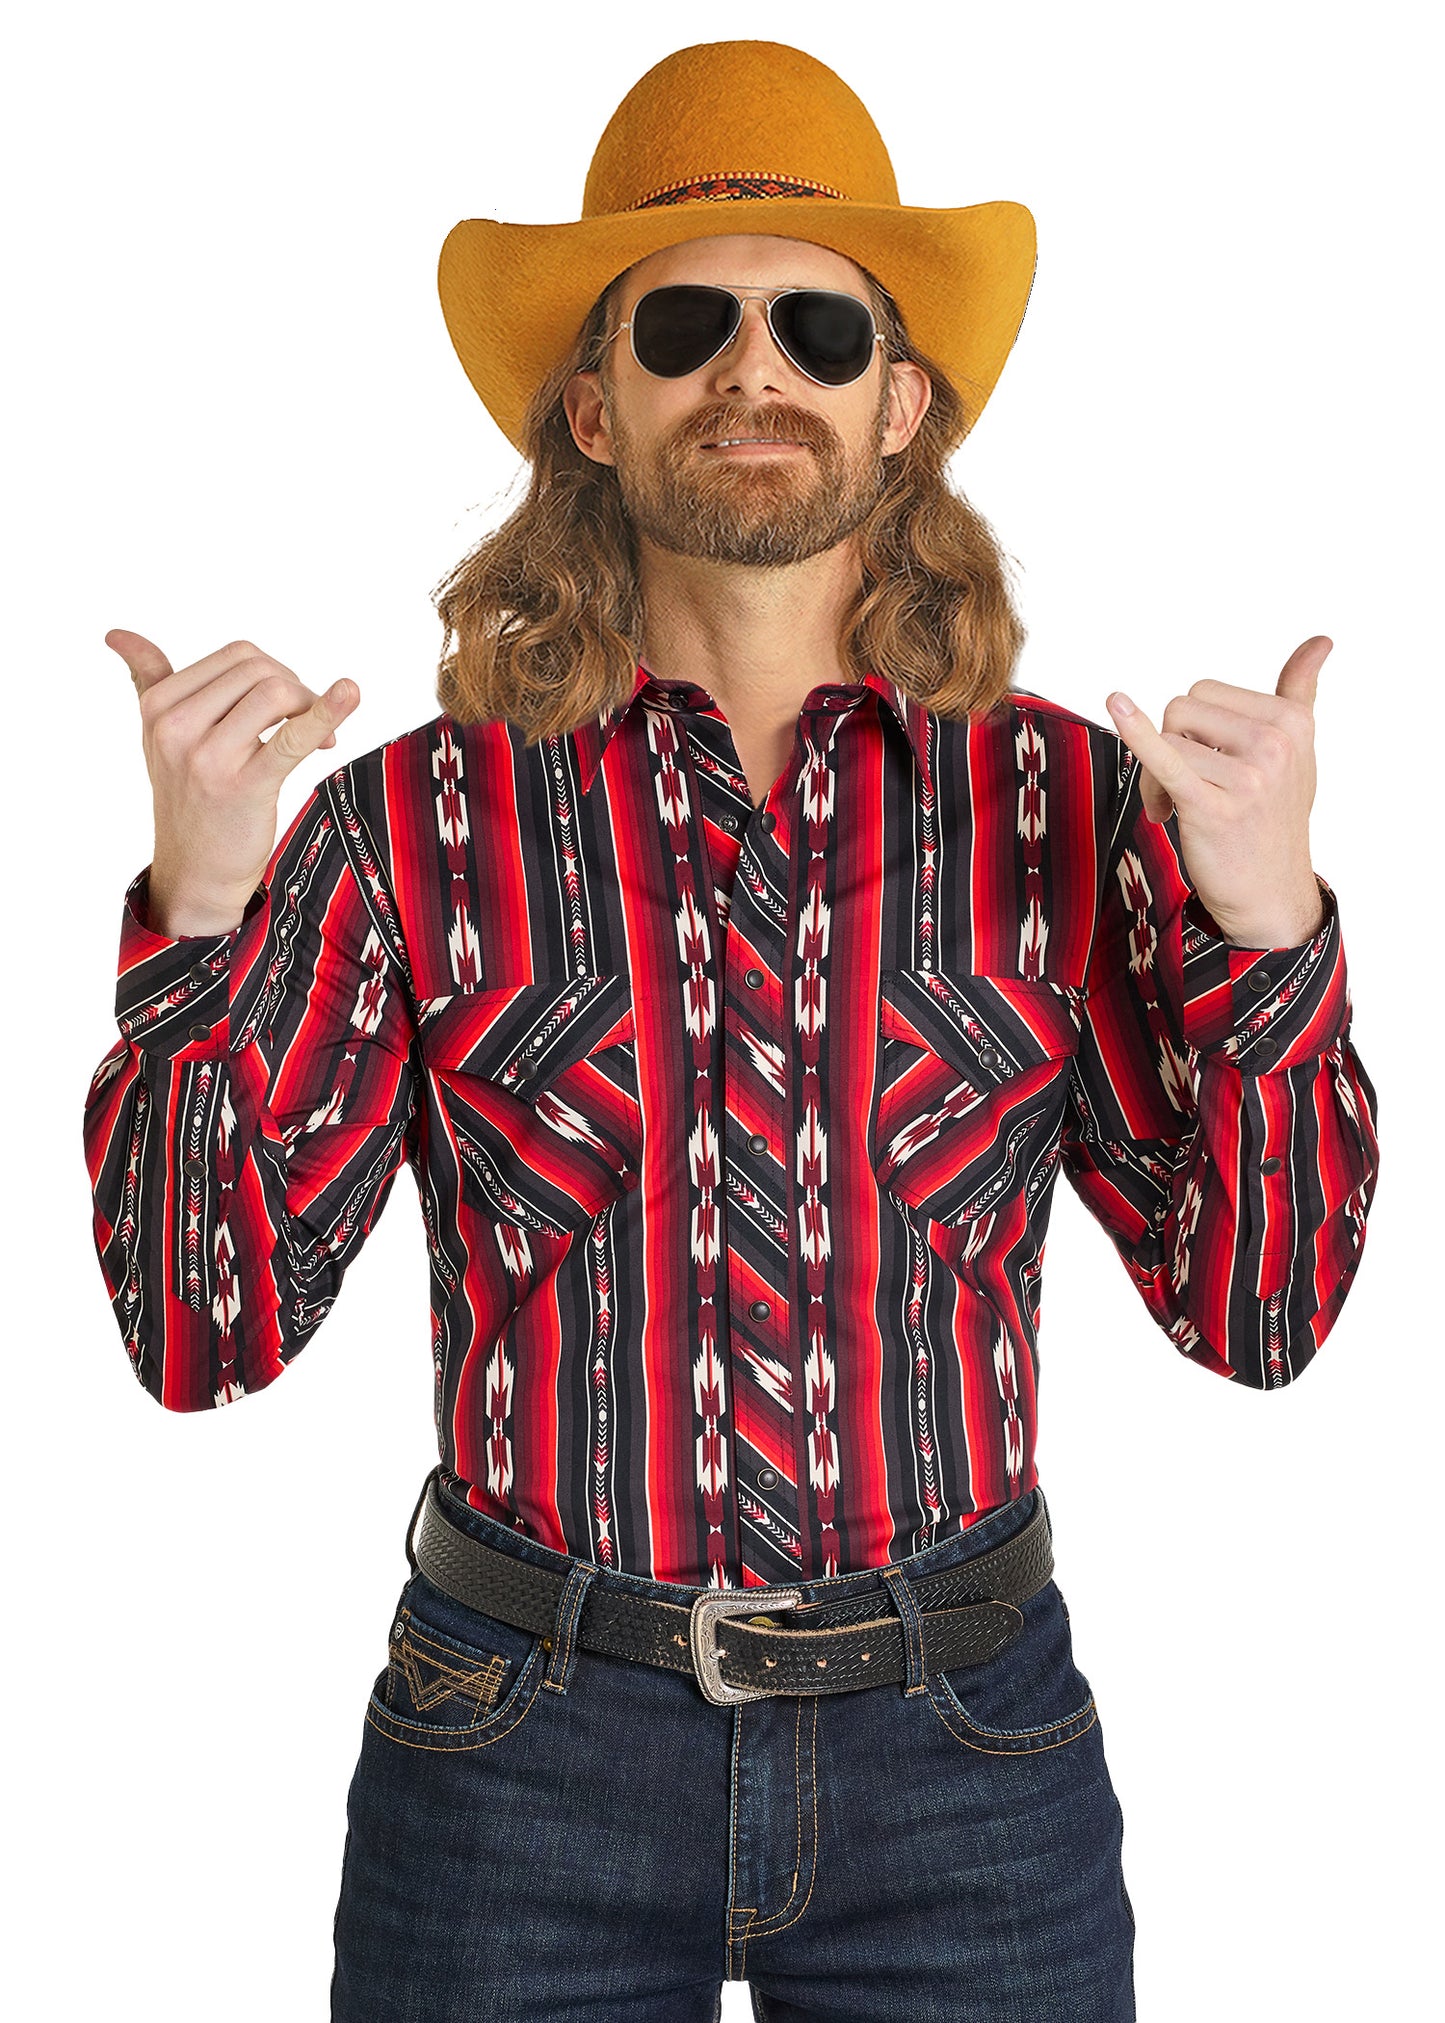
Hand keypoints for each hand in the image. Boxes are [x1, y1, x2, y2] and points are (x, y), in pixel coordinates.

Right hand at [106, 630, 359, 933]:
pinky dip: (326, 712)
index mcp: (158, 707)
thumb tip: (116, 634)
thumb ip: (147, 679)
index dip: (275, 673)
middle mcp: (176, 728)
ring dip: (310, 706)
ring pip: (276, 693)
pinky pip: (292, 736)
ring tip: (319, 738)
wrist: (195, 870)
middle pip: (260, 670)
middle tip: (306, 723)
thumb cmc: (186, 795)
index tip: (286, 707)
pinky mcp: (244, 785)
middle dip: (296, 689)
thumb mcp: (158, 735)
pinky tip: (350, 693)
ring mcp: (207, 757)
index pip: (238, 656)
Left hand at [1104, 636, 1329, 948]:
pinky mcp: (1213, 808)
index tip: (1205, 764)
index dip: (1191, 727)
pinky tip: (1117, 705)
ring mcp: (1248, 776)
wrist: (1270, 894)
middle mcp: (1276, 743)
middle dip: (1170, 745)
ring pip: (1165, 742)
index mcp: (1293, 720)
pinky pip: (1166, 759)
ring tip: (1178, 810)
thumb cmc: (1274, 817)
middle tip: (1185, 788)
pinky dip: (1137, 732)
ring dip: (1157, 779)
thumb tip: (1322, 639)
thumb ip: (1300, 691)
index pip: (1204, 692)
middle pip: (1181, 709)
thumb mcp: (1299, 749)